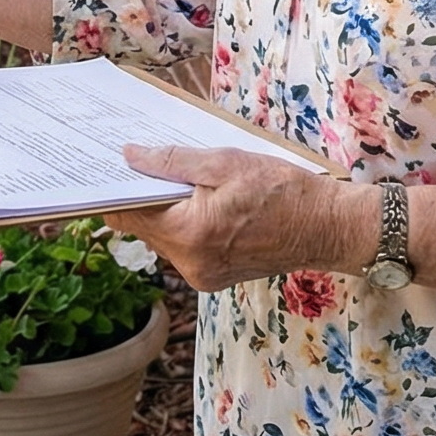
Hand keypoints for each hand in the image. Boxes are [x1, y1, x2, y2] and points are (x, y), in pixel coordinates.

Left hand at [102, 145, 368, 292]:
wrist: (327, 228)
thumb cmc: (282, 191)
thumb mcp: (225, 162)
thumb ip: (171, 162)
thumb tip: (129, 156)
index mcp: (188, 234)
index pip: (128, 214)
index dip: (116, 189)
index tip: (107, 168)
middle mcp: (190, 263)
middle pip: (143, 227)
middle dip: (144, 196)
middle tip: (149, 164)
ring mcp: (201, 276)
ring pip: (163, 238)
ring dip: (166, 211)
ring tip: (184, 181)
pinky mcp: (213, 279)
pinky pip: (183, 249)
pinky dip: (184, 226)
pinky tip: (203, 204)